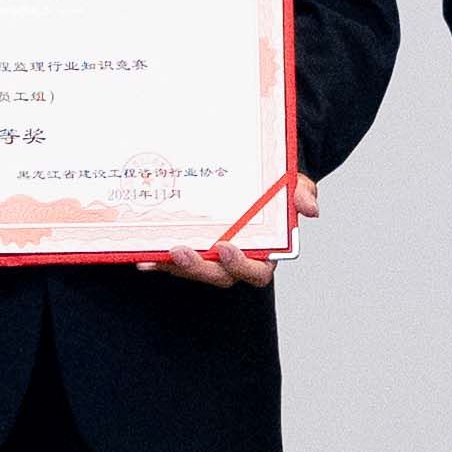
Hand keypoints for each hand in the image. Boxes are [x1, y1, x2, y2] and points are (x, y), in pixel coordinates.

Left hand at [159, 172, 314, 289]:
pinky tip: (142, 254)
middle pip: (218, 275)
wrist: (255, 175)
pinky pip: (173, 261)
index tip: (228, 247)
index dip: (242, 265)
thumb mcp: (292, 183)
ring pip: (192, 270)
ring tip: (154, 255)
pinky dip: (158, 259)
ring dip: (172, 266)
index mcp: (265, 253)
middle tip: (181, 249)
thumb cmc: (274, 186)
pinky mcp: (190, 251)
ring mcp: (211, 258)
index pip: (256, 271)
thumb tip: (309, 207)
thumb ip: (300, 193)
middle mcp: (236, 261)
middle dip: (199, 267)